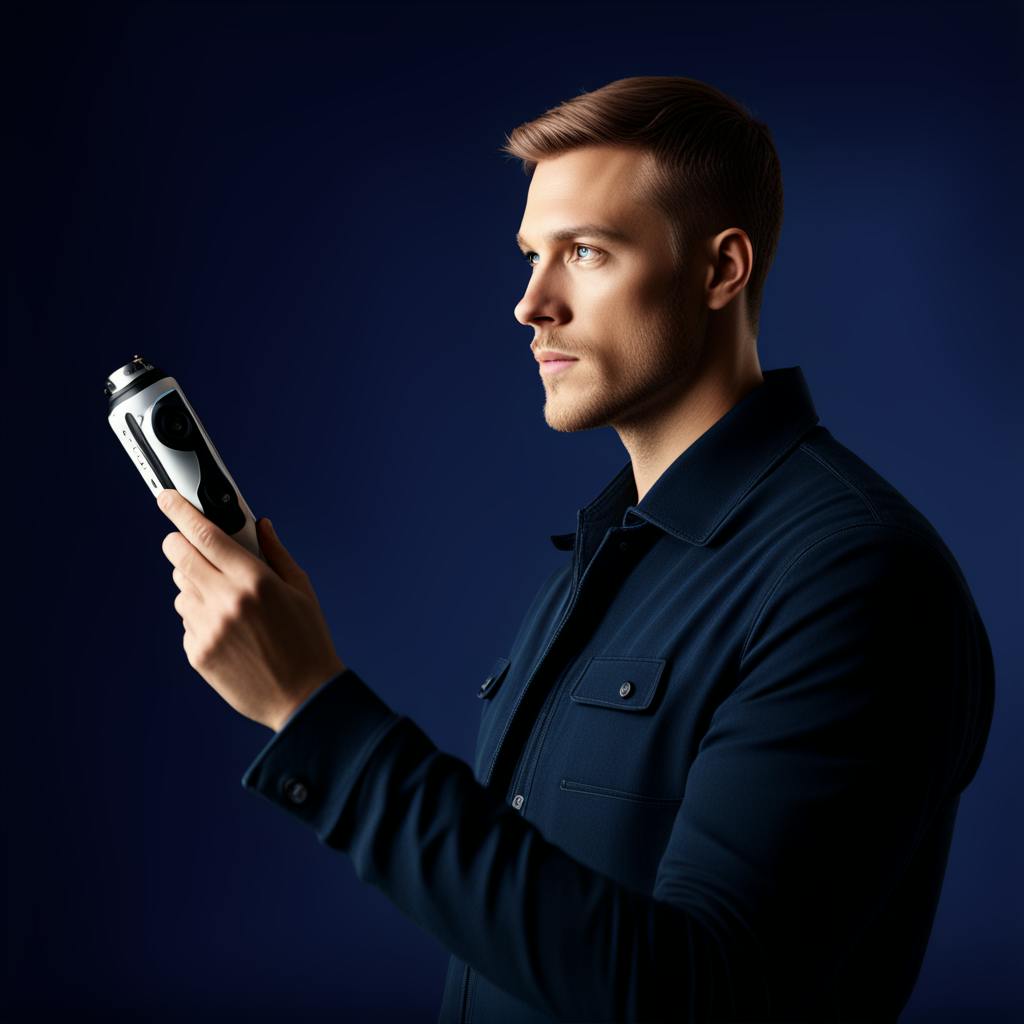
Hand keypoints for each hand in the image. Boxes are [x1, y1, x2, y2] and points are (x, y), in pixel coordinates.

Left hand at [157, 488, 346, 731]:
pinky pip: (187, 621)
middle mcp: (226, 601)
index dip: (180, 511)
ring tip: (228, 602)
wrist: (304, 697)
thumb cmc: (308, 641)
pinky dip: (200, 618)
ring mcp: (207, 629)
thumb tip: (259, 524)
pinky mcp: (197, 653)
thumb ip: (275, 553)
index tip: (166, 498)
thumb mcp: (301, 590)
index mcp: (255, 580)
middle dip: (179, 543)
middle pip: (179, 556)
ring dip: (195, 585)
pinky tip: (230, 631)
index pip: (205, 534)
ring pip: (181, 589)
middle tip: (188, 543)